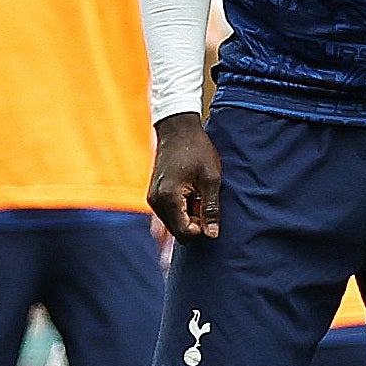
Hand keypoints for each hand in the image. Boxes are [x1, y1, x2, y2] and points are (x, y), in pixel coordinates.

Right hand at [148, 113, 222, 239]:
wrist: (178, 130)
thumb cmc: (197, 151)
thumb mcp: (211, 179)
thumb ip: (210, 209)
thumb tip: (212, 235)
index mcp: (169, 198)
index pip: (184, 233)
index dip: (201, 230)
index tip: (212, 214)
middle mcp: (156, 202)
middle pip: (177, 231)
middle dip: (195, 224)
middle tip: (207, 203)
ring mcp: (153, 198)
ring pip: (174, 223)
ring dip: (190, 217)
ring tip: (200, 196)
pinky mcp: (155, 195)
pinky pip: (170, 213)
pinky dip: (183, 210)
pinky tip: (193, 194)